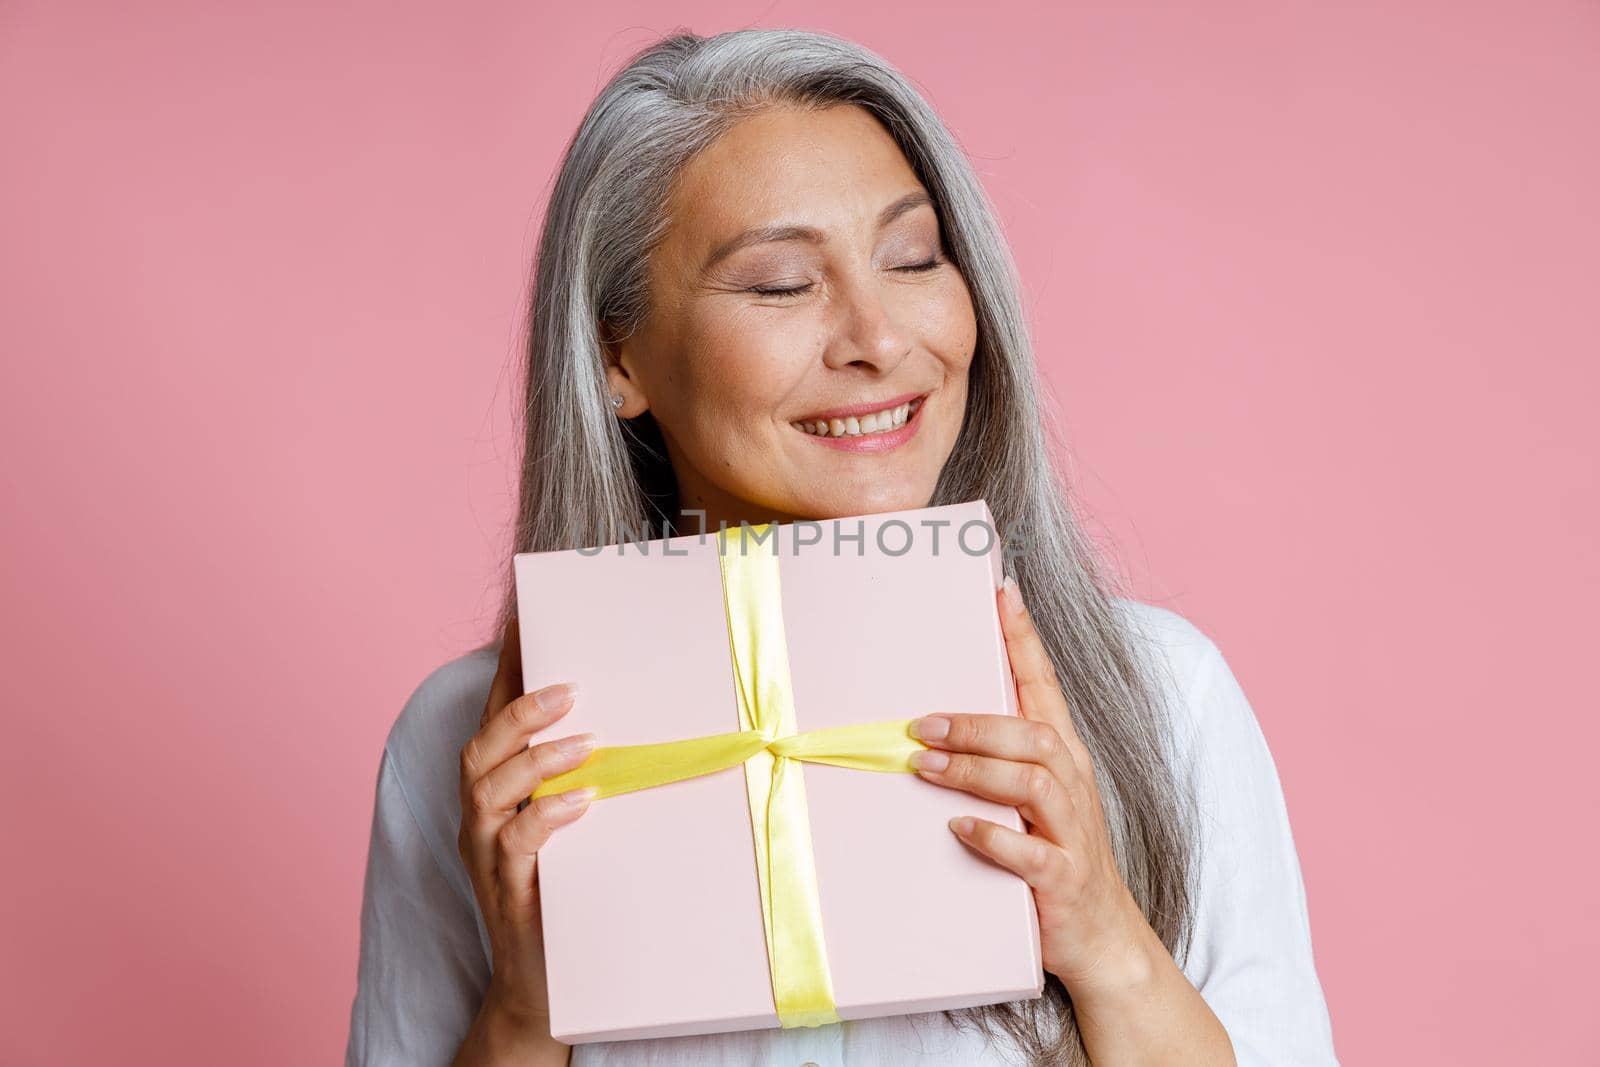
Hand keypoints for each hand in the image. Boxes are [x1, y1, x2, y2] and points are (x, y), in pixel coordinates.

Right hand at [455, 615, 596, 1047]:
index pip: (493, 714)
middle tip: (572, 686)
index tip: (527, 618)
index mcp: (495, 787)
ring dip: (536, 757)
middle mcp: (480, 813)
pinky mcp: (505, 889)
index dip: (506, 667)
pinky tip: (581, 802)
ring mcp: (485, 851)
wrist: (545, 980)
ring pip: (486, 786)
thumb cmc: (568, 886)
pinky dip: (544, 817)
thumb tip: (642, 722)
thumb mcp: (579, 819)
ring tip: (587, 740)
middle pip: (480, 745)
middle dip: (521, 707)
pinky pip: (514, 842)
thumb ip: (596, 772)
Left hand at [908, 576, 1157, 997]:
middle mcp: (1072, 784)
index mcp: (1063, 757)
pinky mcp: (1063, 879)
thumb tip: (922, 724)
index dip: (1025, 639)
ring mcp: (1072, 832)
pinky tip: (959, 829)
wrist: (1102, 939)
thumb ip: (990, 759)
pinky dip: (994, 838)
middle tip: (920, 725)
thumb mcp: (1029, 801)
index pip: (1044, 686)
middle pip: (1032, 732)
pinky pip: (1030, 853)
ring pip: (1031, 783)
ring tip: (924, 767)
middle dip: (975, 723)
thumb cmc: (1052, 858)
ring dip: (975, 771)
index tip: (1002, 593)